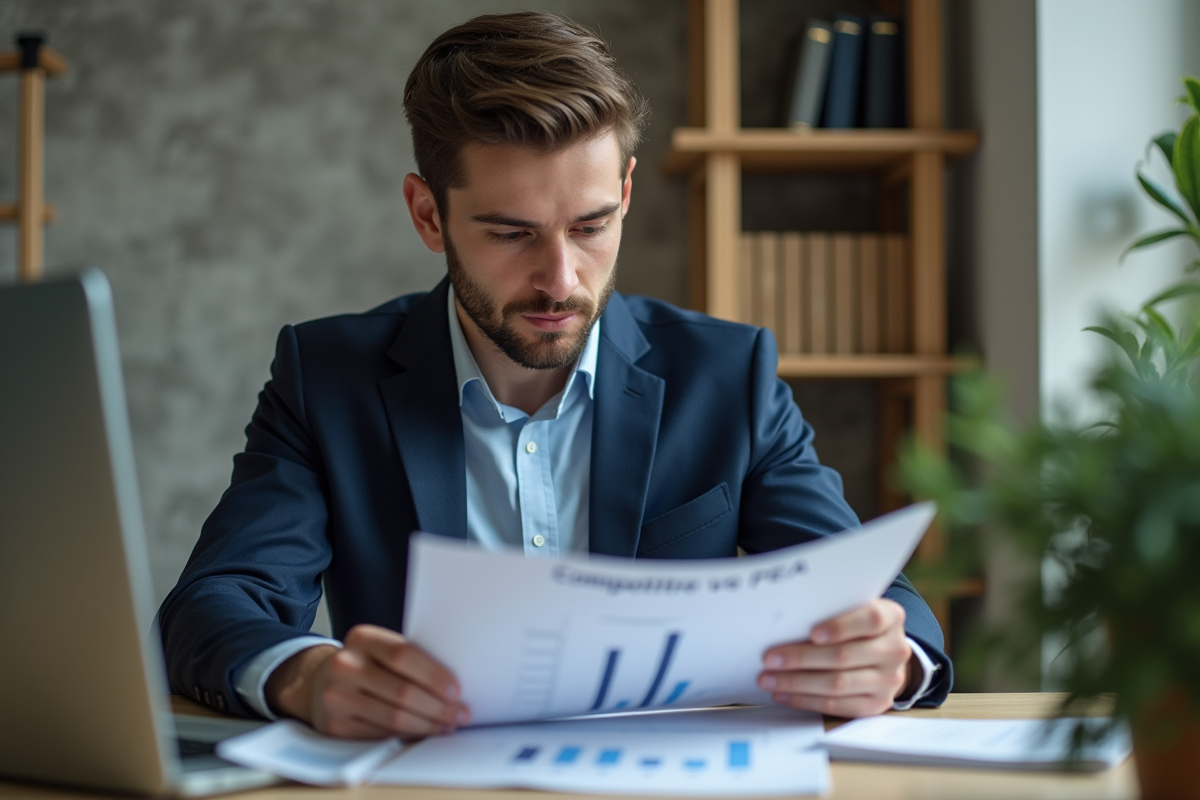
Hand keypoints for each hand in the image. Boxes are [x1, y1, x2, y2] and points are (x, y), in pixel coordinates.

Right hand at [265, 624, 469, 738]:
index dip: (434, 675)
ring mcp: (336, 697)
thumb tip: (454, 685)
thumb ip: (409, 659)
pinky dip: (408, 736)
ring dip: (428, 724)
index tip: (457, 690)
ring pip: (393, 717)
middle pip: (402, 691)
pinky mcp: (335, 725)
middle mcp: (344, 665)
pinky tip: (424, 732)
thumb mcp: (380, 649)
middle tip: (461, 714)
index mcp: (361, 638)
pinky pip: (380, 734)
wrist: (319, 682)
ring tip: (448, 725)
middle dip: (438, 706)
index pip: (403, 655)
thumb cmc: (365, 664)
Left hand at [758, 598, 915, 717]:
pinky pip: (837, 706)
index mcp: (891, 617)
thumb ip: (831, 610)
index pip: (870, 620)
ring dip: (797, 682)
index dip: (840, 627)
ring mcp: (889, 680)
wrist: (885, 653)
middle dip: (801, 658)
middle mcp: (895, 649)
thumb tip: (786, 623)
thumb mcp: (853, 609)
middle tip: (770, 658)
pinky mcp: (877, 704)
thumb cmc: (857, 625)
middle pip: (844, 655)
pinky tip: (785, 694)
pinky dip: (806, 700)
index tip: (812, 633)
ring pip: (837, 683)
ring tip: (769, 679)